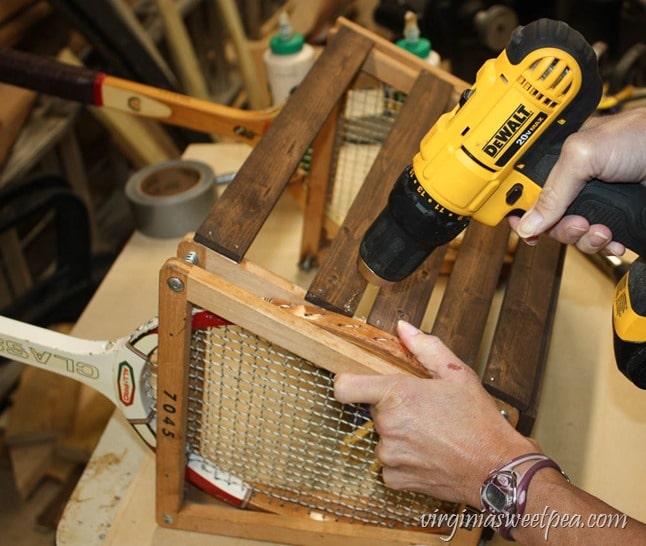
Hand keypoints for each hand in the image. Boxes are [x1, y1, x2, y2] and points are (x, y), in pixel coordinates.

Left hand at [334, 320, 536, 506]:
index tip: (358, 384)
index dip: (348, 382)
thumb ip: (425, 347)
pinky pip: (390, 465)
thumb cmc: (479, 422)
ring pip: (383, 438)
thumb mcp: (456, 374)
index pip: (345, 387)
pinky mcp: (396, 479)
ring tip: (431, 434)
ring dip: (400, 436)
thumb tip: (403, 329)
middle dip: (392, 409)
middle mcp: (388, 425)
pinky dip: (405, 461)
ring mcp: (390, 455)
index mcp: (397, 395)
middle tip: (423, 411)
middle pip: (373, 411)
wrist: (497, 469)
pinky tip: (429, 455)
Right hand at [509, 108, 645, 254]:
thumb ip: (552, 188)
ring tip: (602, 230)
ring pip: (572, 235)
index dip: (520, 209)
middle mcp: (578, 185)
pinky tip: (615, 238)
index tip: (520, 226)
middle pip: (548, 220)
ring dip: (584, 239)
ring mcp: (598, 204)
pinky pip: (598, 244)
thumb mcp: (584, 155)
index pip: (529, 190)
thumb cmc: (641, 137)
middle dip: (559, 228)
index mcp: (562, 162)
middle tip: (576, 222)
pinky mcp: (617, 221)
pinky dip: (605, 246)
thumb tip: (528, 222)